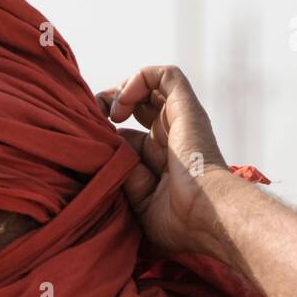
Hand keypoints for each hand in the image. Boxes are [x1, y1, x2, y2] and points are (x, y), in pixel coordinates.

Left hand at [96, 65, 231, 259]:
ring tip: (107, 110)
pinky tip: (123, 104)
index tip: (90, 143)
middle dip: (111, 104)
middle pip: (139, 105)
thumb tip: (107, 150)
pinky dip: (140, 78)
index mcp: (161, 160)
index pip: (129, 135)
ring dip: (122, 90)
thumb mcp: (141, 201)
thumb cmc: (178, 221)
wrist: (206, 216)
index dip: (108, 134)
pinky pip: (166, 75)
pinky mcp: (186, 108)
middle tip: (93, 118)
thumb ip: (126, 176)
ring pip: (151, 85)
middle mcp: (171, 136)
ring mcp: (180, 120)